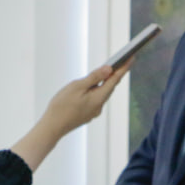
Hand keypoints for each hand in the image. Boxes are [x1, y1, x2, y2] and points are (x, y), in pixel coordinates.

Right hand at [10, 63, 132, 169]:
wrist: (52, 127)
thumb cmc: (62, 106)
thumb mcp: (77, 87)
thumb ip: (94, 78)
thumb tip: (109, 69)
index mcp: (99, 98)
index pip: (115, 79)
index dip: (124, 68)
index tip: (132, 58)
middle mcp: (99, 106)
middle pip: (110, 87)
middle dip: (115, 74)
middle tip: (123, 61)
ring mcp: (93, 112)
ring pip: (102, 93)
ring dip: (105, 83)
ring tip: (108, 71)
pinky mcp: (87, 114)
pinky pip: (95, 99)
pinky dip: (96, 91)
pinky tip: (93, 86)